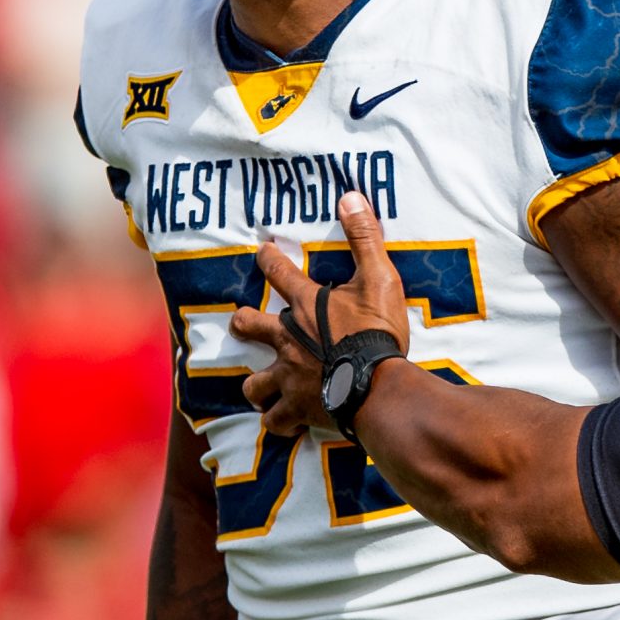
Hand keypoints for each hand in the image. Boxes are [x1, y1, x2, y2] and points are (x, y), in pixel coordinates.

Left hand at [229, 191, 412, 435]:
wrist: (377, 386)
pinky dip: (278, 422)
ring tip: (262, 388)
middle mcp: (287, 339)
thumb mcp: (379, 278)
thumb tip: (350, 196)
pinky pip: (276, 421)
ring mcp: (289, 376)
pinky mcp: (297, 408)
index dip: (269, 258)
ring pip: (255, 383)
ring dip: (258, 385)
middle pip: (249, 326)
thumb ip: (365, 238)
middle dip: (243, 323)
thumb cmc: (377, 332)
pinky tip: (283, 424)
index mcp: (306, 305)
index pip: (280, 272)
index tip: (261, 251)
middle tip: (241, 321)